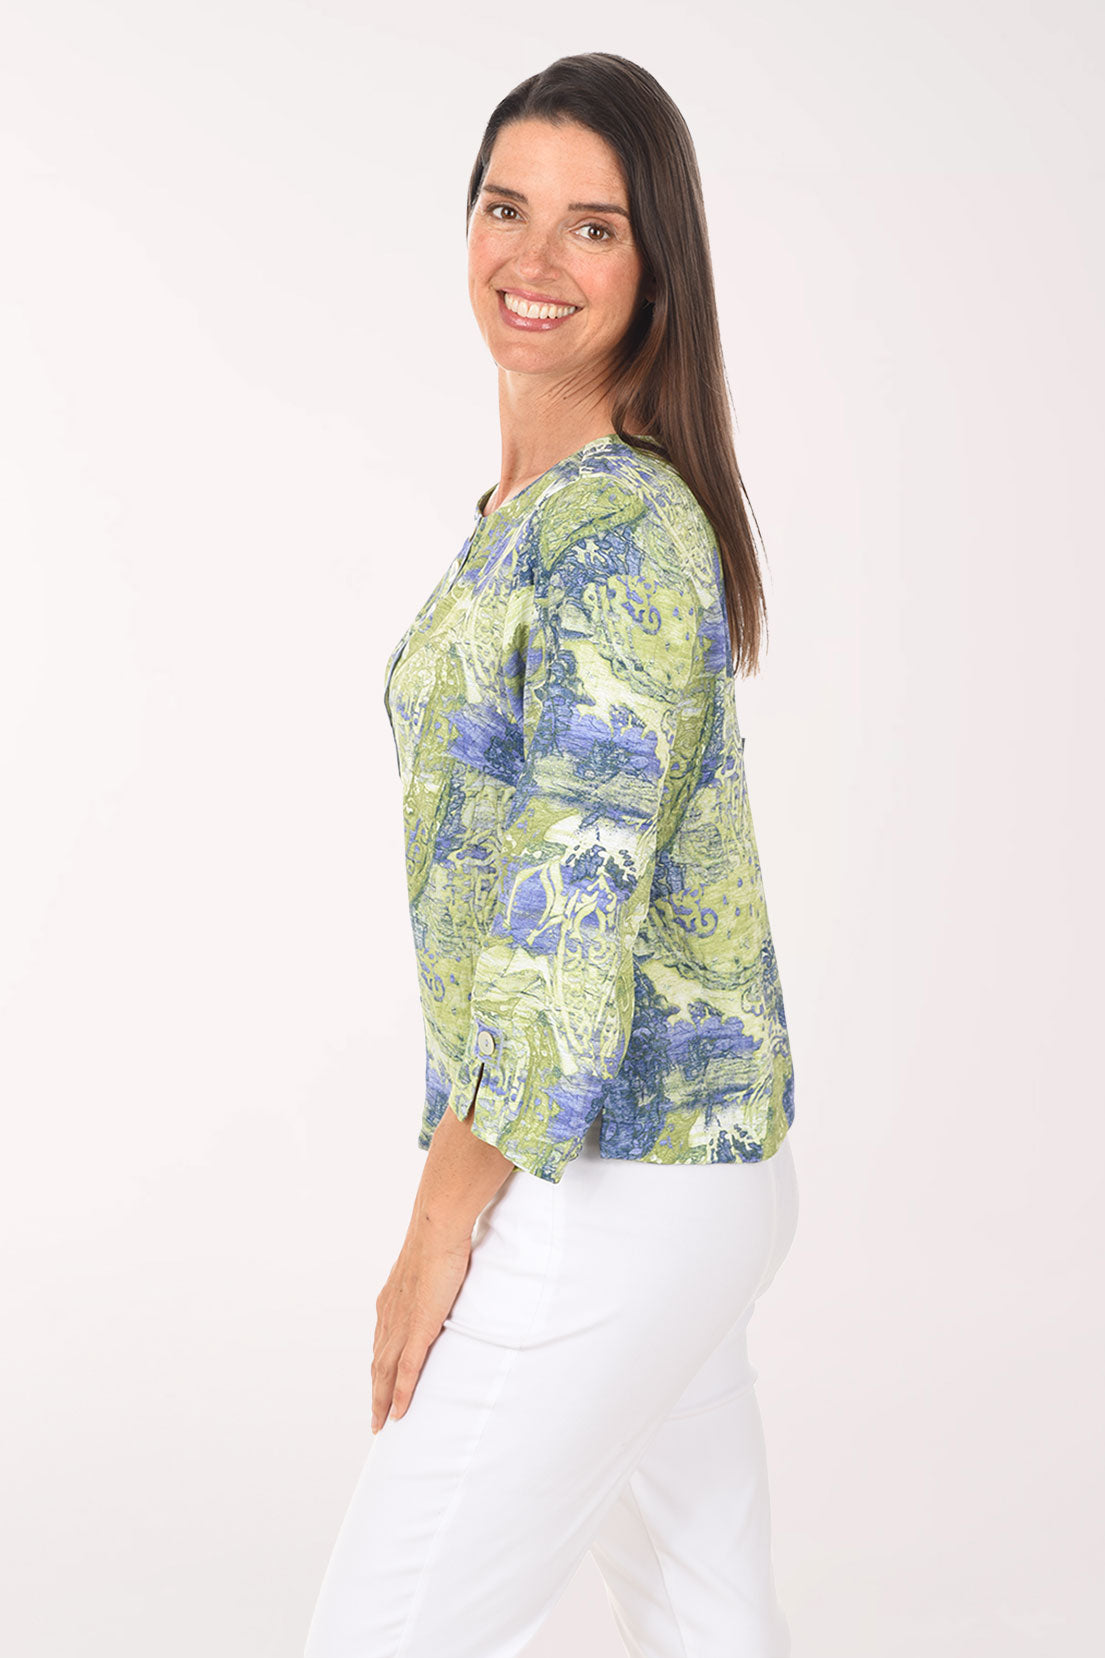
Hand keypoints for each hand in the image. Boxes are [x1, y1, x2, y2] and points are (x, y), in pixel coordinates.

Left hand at [371, 1219, 471, 1432]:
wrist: (436, 1230)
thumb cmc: (438, 1239)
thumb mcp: (429, 1265)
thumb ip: (429, 1281)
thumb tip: (441, 1280)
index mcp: (390, 1301)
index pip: (381, 1342)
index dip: (379, 1368)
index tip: (379, 1385)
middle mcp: (389, 1315)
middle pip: (377, 1364)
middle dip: (375, 1393)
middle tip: (376, 1419)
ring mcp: (402, 1323)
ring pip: (385, 1372)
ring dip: (381, 1401)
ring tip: (382, 1424)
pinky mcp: (418, 1328)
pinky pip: (406, 1370)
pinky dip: (400, 1393)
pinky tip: (398, 1412)